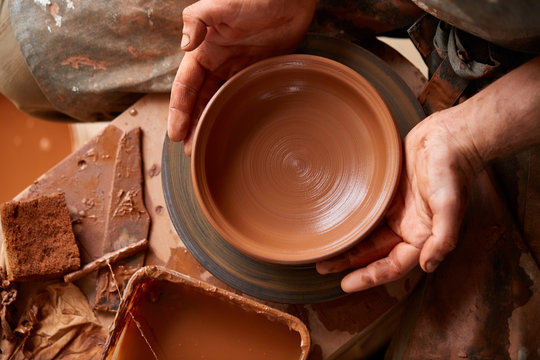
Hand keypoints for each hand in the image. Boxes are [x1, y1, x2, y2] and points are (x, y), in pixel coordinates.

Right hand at [168, 0, 315, 154]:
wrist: (290, 0)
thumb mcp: (223, 5)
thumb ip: (199, 20)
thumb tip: (184, 45)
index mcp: (204, 50)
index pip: (185, 86)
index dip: (178, 110)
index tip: (175, 133)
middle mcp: (217, 62)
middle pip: (199, 99)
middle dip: (192, 124)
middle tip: (190, 149)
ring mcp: (236, 69)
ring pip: (217, 102)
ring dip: (209, 123)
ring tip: (205, 146)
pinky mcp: (255, 73)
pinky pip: (240, 98)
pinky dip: (233, 114)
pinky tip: (231, 130)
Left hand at [316, 108, 482, 291]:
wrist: (450, 137)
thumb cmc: (452, 171)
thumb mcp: (450, 206)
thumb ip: (443, 238)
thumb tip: (429, 267)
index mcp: (422, 236)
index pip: (392, 265)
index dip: (370, 276)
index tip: (346, 284)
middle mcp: (407, 227)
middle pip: (374, 253)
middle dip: (350, 263)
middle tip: (323, 267)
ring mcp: (396, 210)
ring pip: (366, 234)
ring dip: (347, 243)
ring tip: (323, 249)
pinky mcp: (388, 194)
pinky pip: (366, 213)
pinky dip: (351, 220)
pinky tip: (334, 221)